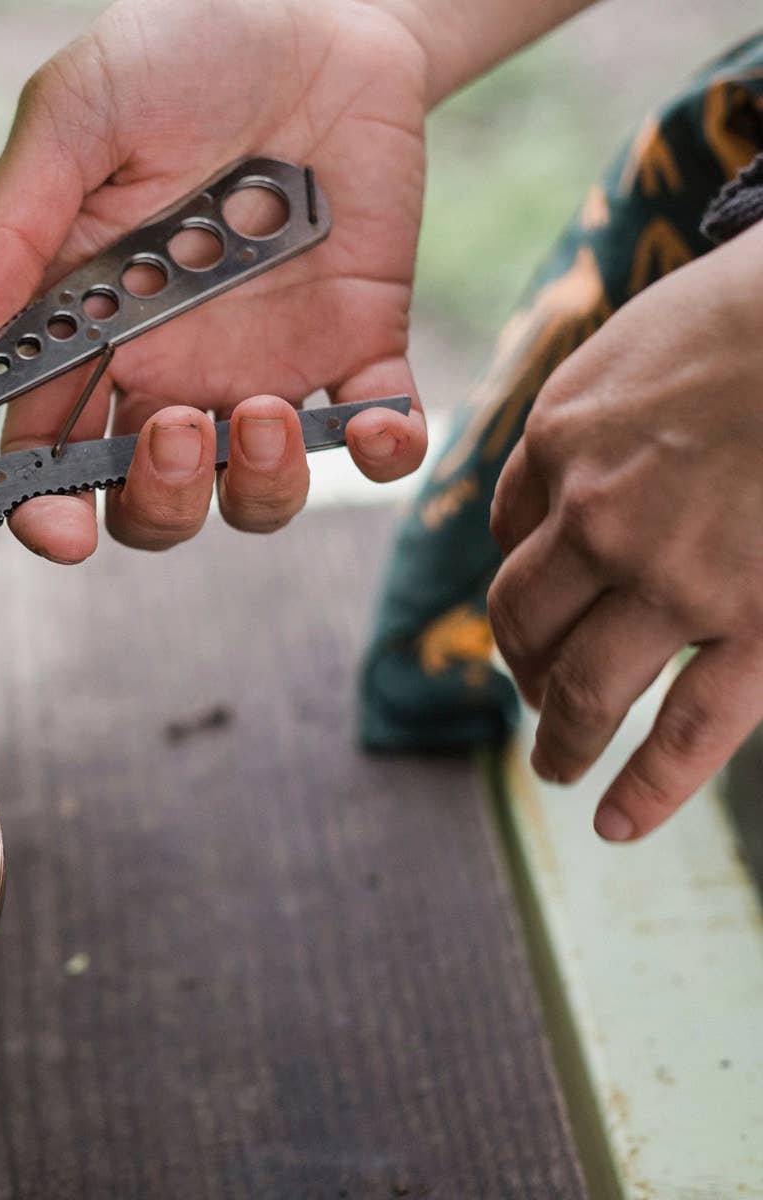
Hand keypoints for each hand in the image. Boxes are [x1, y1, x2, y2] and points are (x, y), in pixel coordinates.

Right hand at [0, 0, 433, 561]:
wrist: (318, 7)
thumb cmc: (180, 49)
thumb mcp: (75, 114)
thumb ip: (12, 228)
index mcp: (81, 329)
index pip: (44, 451)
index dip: (40, 509)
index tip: (55, 525)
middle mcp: (165, 366)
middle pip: (145, 500)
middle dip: (156, 501)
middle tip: (177, 429)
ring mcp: (262, 363)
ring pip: (251, 492)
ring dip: (258, 486)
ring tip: (268, 409)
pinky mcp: (356, 342)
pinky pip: (372, 435)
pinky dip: (381, 452)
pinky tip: (377, 422)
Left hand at [488, 224, 762, 841]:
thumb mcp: (642, 334)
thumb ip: (596, 400)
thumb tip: (572, 452)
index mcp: (560, 441)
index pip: (514, 529)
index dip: (523, 569)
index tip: (535, 599)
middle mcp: (595, 518)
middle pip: (526, 613)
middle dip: (522, 660)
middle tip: (528, 690)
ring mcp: (674, 578)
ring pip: (586, 682)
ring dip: (560, 732)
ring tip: (554, 765)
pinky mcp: (759, 622)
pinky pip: (688, 728)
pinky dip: (647, 784)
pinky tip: (616, 822)